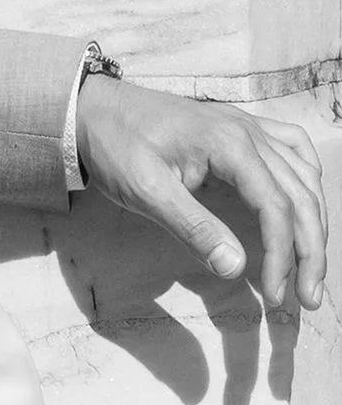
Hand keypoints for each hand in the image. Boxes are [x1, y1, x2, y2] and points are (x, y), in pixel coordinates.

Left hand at [75, 74, 328, 308]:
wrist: (90, 106)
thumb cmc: (113, 145)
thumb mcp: (144, 190)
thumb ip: (191, 227)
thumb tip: (235, 266)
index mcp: (229, 145)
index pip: (276, 207)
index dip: (283, 255)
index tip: (277, 294)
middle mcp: (248, 131)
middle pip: (301, 195)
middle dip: (310, 251)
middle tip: (308, 298)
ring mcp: (246, 125)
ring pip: (305, 176)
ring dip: (315, 222)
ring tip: (311, 266)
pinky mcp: (239, 127)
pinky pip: (292, 148)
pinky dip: (308, 180)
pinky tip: (307, 203)